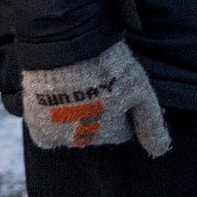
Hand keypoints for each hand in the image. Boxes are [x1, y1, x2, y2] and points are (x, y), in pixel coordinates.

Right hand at [21, 40, 170, 155]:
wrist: (65, 44)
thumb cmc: (107, 64)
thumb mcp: (139, 89)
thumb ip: (150, 123)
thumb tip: (160, 151)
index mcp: (111, 133)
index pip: (124, 130)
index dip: (126, 109)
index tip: (123, 89)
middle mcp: (84, 140)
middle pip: (98, 130)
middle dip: (102, 112)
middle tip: (100, 81)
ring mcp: (58, 133)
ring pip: (73, 128)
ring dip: (77, 113)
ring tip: (80, 82)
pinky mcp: (36, 123)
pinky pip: (47, 130)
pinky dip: (51, 118)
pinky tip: (59, 95)